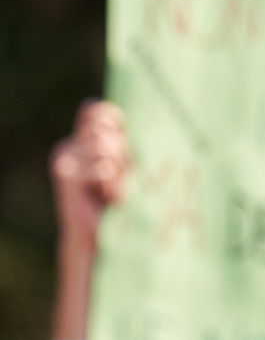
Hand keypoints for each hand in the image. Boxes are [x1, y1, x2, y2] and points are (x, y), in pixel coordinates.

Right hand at [50, 101, 130, 245]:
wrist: (97, 234)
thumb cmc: (114, 198)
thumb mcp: (119, 164)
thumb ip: (114, 137)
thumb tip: (97, 104)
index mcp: (79, 140)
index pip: (99, 111)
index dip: (118, 124)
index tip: (125, 147)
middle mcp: (67, 147)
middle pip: (106, 130)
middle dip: (122, 154)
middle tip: (121, 178)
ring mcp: (64, 161)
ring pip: (106, 148)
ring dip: (119, 172)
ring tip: (113, 190)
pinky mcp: (67, 177)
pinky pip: (103, 169)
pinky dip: (113, 184)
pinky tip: (107, 197)